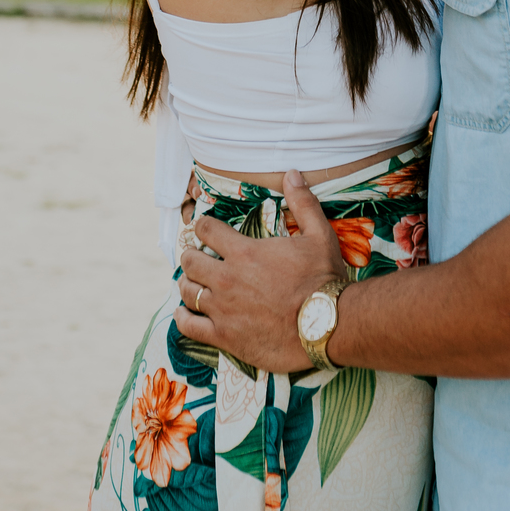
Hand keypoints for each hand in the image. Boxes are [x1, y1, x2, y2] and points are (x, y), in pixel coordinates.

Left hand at [174, 171, 346, 372]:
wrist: (327, 326)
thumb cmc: (323, 279)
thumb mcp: (319, 234)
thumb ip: (302, 202)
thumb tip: (292, 173)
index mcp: (245, 252)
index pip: (207, 230)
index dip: (203, 226)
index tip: (205, 229)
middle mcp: (227, 279)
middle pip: (191, 261)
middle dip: (192, 255)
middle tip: (198, 257)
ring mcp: (223, 309)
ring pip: (187, 291)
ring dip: (187, 283)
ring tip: (192, 282)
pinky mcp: (224, 337)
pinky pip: (189, 326)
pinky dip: (182, 317)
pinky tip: (183, 312)